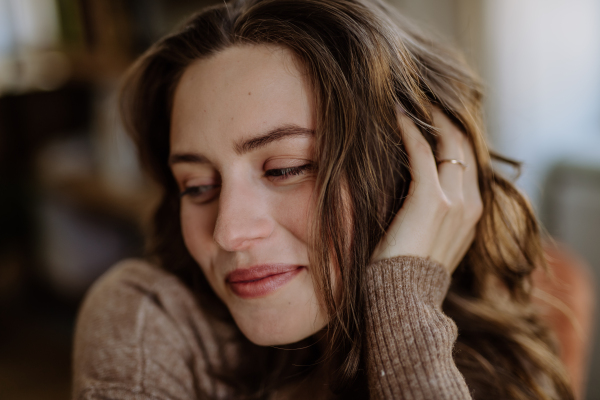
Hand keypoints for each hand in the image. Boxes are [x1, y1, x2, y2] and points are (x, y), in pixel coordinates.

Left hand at [371, 107, 482, 272]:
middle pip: (464, 145)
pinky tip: (395, 113)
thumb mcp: (428, 238)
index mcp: (472, 213)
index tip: (432, 113)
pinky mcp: (431, 200)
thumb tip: (408, 185)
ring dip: (429, 116)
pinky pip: (422, 152)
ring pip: (449, 142)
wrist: (403, 299)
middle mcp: (471, 204)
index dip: (452, 132)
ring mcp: (456, 202)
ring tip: (410, 97)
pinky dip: (409, 129)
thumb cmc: (405, 270)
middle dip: (444, 116)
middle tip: (422, 95)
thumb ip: (429, 211)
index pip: (467, 160)